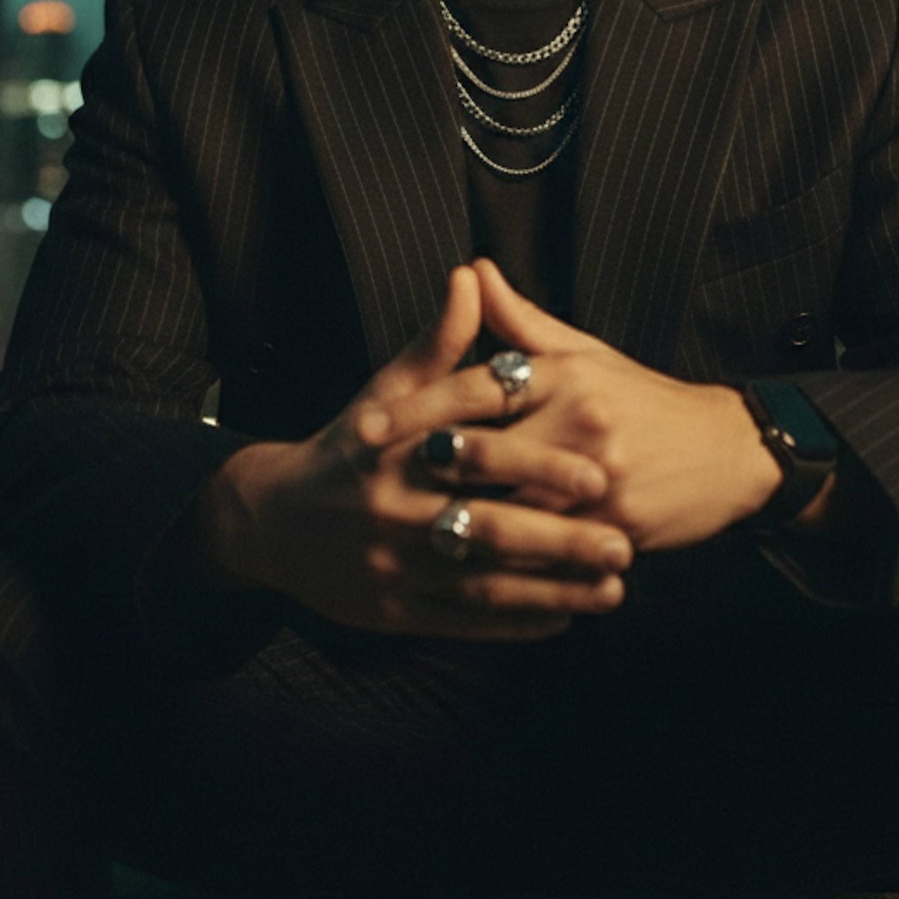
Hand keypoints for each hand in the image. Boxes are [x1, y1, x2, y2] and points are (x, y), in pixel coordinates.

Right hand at [187, 265, 631, 638]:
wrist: (274, 521)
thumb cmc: (350, 447)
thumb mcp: (387, 390)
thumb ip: (439, 341)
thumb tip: (472, 275)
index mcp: (397, 448)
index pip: (476, 450)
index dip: (540, 464)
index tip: (599, 472)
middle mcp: (392, 508)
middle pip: (489, 527)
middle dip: (561, 539)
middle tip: (624, 543)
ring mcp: (390, 565)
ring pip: (484, 584)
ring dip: (553, 589)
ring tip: (614, 587)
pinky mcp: (390, 612)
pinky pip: (463, 622)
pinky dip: (517, 623)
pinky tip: (566, 617)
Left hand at [376, 259, 782, 552]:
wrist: (725, 452)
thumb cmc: (642, 400)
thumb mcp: (583, 353)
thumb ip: (518, 321)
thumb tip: (471, 270)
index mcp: (565, 375)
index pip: (478, 388)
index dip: (418, 408)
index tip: (366, 429)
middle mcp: (581, 422)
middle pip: (487, 455)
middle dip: (428, 477)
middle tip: (372, 492)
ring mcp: (600, 478)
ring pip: (511, 512)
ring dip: (459, 531)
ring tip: (412, 539)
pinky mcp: (616, 525)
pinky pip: (548, 555)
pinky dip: (509, 569)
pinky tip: (467, 579)